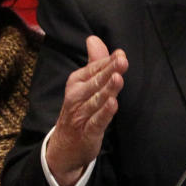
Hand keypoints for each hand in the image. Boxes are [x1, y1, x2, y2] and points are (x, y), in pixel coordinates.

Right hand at [45, 35, 128, 185]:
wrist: (64, 146)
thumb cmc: (79, 109)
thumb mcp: (85, 85)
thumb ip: (94, 63)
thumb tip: (94, 38)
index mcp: (76, 82)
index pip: (94, 69)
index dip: (108, 62)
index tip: (121, 54)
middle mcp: (76, 96)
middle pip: (95, 82)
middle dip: (109, 71)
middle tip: (122, 61)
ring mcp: (81, 115)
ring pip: (95, 100)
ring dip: (107, 89)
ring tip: (118, 78)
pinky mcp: (87, 132)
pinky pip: (96, 121)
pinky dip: (104, 113)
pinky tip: (113, 104)